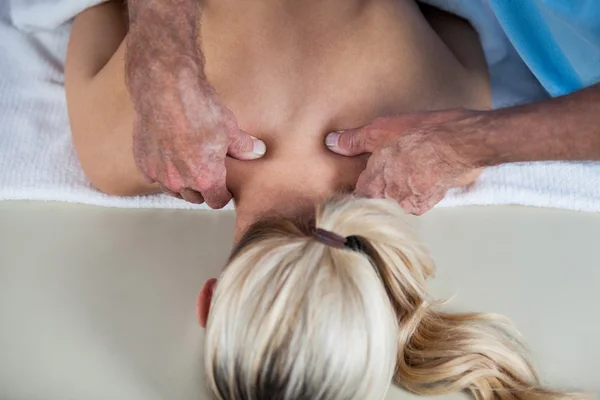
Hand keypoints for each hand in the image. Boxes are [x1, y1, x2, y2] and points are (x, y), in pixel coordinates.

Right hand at [125, 4, 265, 207]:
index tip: (223, 187)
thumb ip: (242, 146)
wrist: (165, 87)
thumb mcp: (229, 127)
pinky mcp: (142, 162)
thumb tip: (258, 151)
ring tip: (187, 164)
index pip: (216, 201)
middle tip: (206, 170)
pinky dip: (160, 170)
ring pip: (173, 189)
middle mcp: (181, 182)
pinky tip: (167, 155)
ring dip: (180, 182)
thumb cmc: (199, 107)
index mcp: (206, 178)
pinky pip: (153, 176)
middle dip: (202, 188)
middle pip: (194, 197)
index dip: (222, 194)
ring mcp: (159, 173)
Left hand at [326, 109, 485, 214]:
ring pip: (396, 198)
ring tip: (410, 165)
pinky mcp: (429, 204)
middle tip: (394, 164)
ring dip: (400, 186)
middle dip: (383, 183)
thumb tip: (332, 142)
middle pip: (377, 196)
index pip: (358, 191)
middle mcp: (390, 199)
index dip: (364, 180)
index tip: (370, 171)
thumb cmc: (422, 134)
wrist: (461, 143)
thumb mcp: (382, 129)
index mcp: (374, 183)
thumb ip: (354, 140)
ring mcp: (410, 204)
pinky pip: (416, 200)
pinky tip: (424, 173)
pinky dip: (418, 189)